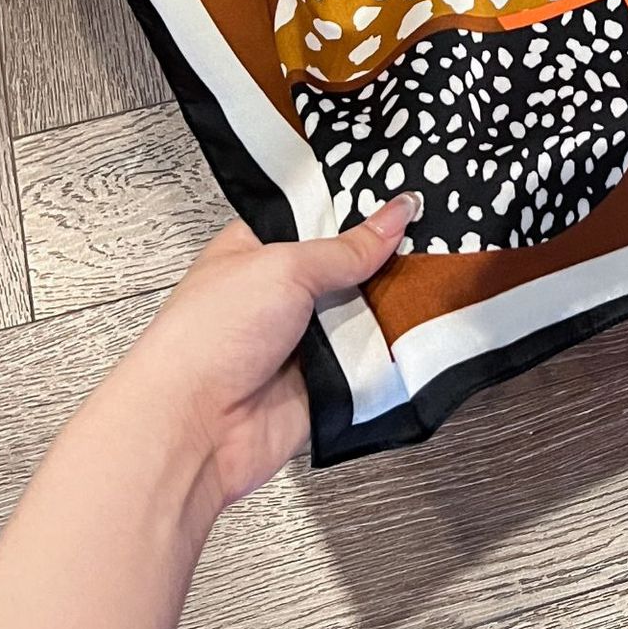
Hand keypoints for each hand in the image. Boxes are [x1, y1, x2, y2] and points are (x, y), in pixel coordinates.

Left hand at [94, 193, 418, 527]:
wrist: (192, 431)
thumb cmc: (204, 341)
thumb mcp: (283, 268)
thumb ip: (346, 246)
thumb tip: (394, 215)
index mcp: (260, 249)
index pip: (322, 216)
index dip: (363, 207)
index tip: (408, 197)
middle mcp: (283, 293)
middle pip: (354, 265)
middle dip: (387, 258)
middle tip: (433, 238)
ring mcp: (306, 340)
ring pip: (369, 312)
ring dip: (394, 305)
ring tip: (435, 280)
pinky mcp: (326, 383)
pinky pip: (372, 360)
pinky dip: (392, 350)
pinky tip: (420, 329)